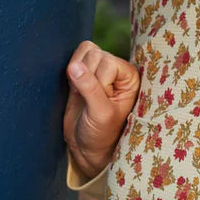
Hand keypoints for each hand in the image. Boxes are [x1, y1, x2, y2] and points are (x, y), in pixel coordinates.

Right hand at [63, 40, 139, 180]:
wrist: (88, 147)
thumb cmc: (102, 134)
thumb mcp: (100, 114)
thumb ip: (90, 88)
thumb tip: (74, 66)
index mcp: (129, 77)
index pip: (107, 61)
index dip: (98, 81)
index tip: (101, 101)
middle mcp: (117, 69)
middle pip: (95, 54)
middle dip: (87, 77)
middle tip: (90, 99)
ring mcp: (100, 69)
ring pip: (84, 52)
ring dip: (77, 73)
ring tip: (82, 94)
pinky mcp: (84, 72)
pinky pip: (75, 57)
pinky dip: (70, 70)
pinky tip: (75, 89)